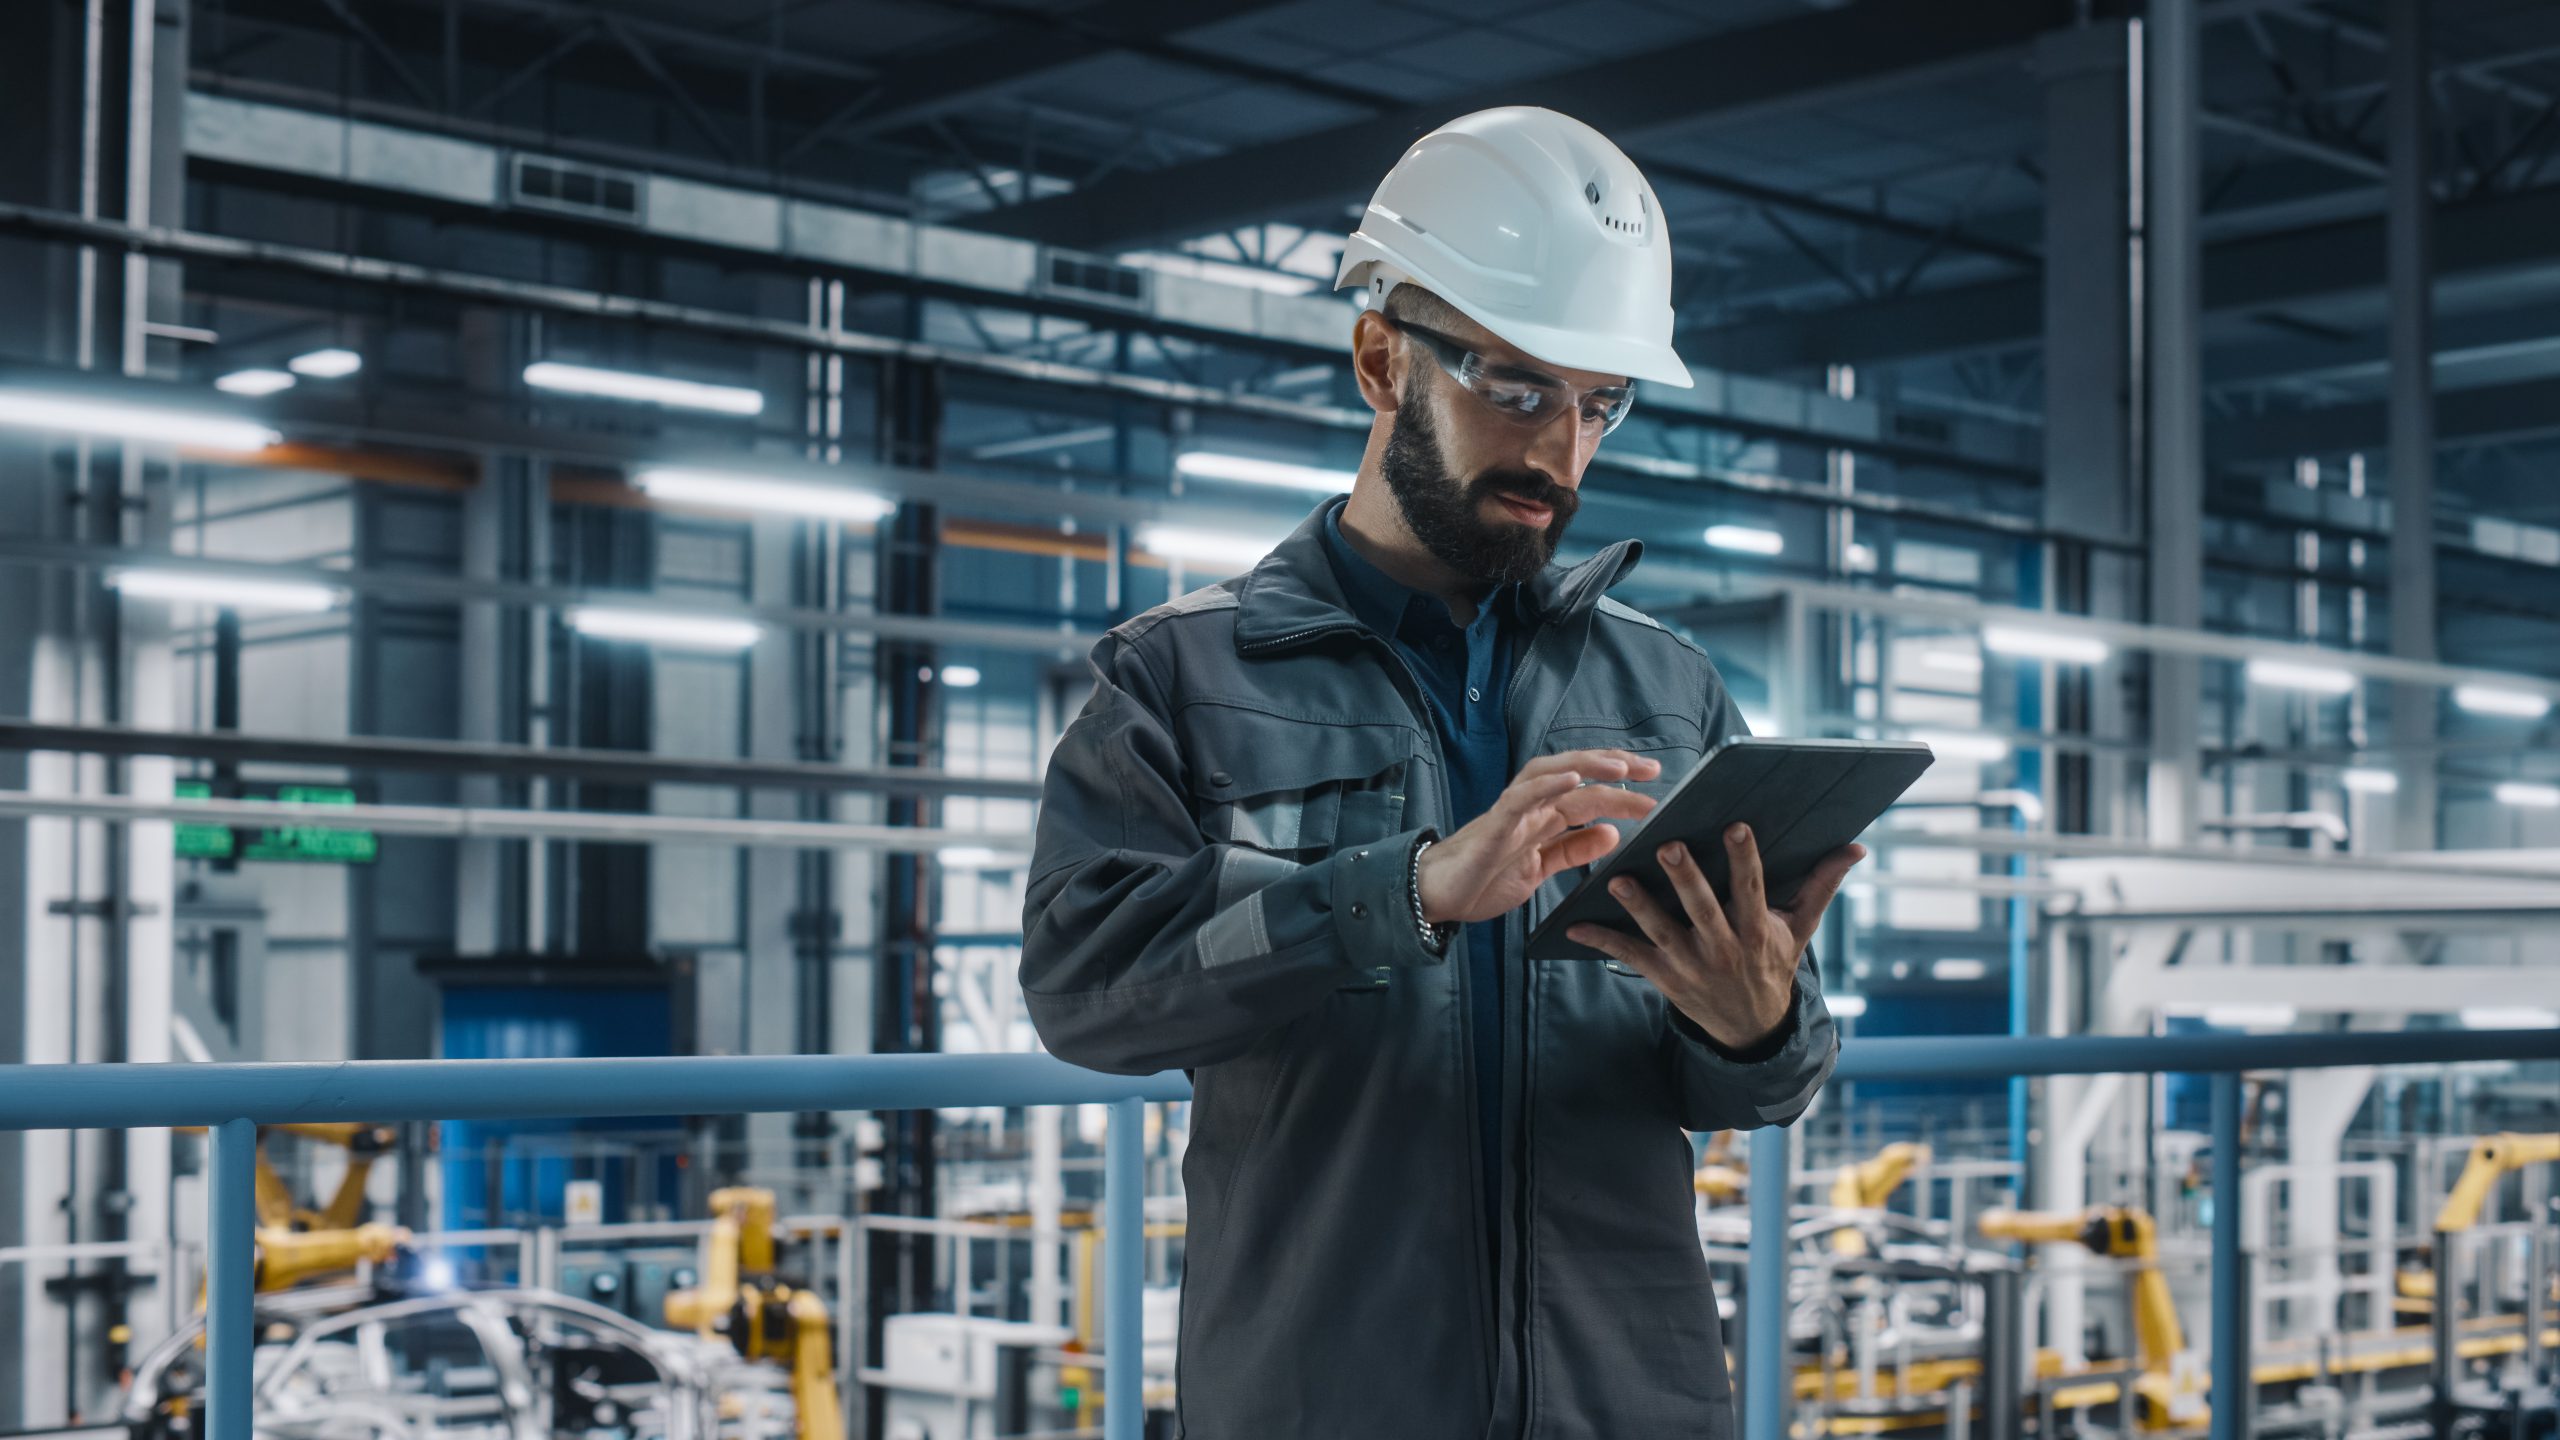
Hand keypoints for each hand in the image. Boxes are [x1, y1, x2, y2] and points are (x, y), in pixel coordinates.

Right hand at [1415, 750, 1663, 925]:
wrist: (1436, 897)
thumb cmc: (1482, 880)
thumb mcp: (1540, 869)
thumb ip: (1573, 851)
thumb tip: (1612, 834)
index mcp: (1542, 818)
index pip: (1587, 791)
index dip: (1621, 786)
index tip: (1655, 784)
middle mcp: (1530, 808)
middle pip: (1575, 774)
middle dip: (1614, 768)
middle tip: (1653, 770)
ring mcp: (1511, 813)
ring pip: (1550, 775)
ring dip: (1585, 766)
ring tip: (1618, 767)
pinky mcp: (1493, 826)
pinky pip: (1520, 799)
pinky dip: (1545, 785)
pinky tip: (1570, 778)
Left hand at [1567, 824, 1865, 1051]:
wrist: (1752, 1028)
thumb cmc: (1774, 963)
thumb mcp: (1800, 929)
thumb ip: (1820, 885)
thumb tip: (1855, 847)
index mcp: (1757, 932)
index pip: (1752, 889)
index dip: (1744, 859)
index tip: (1736, 825)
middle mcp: (1723, 949)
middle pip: (1703, 909)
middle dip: (1687, 878)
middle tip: (1669, 845)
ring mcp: (1691, 965)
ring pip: (1662, 931)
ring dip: (1639, 906)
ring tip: (1618, 880)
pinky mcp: (1664, 977)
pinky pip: (1629, 956)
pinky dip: (1601, 939)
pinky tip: (1574, 923)